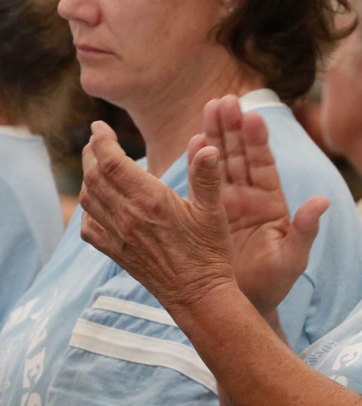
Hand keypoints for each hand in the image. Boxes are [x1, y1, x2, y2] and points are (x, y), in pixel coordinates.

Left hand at [79, 122, 235, 310]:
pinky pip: (89, 228)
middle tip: (96, 139)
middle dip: (91, 153)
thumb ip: (207, 176)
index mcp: (150, 201)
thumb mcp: (215, 211)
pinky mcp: (117, 253)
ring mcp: (119, 237)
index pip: (112, 162)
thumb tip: (207, 146)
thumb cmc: (210, 252)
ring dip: (87, 177)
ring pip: (89, 199)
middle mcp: (128, 217)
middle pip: (93, 177)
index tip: (99, 126)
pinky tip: (97, 203)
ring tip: (95, 164)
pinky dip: (87, 209)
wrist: (199, 296)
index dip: (101, 140)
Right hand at [198, 96, 329, 315]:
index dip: (258, 141)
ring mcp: (225, 202)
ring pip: (219, 162)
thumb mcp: (293, 257)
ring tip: (209, 106)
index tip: (253, 116)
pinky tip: (191, 142)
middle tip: (225, 100)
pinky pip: (199, 184)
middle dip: (233, 127)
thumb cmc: (275, 282)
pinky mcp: (205, 213)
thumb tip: (322, 202)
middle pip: (240, 155)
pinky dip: (196, 163)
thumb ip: (305, 230)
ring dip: (214, 135)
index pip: (264, 165)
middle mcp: (248, 196)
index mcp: (272, 202)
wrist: (246, 303)